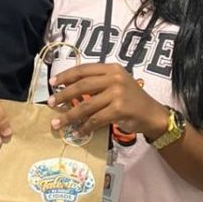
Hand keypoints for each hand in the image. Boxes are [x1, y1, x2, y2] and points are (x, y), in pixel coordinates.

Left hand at [49, 63, 167, 140]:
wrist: (152, 114)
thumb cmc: (132, 100)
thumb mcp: (116, 85)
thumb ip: (97, 84)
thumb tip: (68, 92)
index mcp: (111, 68)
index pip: (84, 70)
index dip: (66, 76)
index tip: (52, 82)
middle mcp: (114, 78)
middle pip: (81, 86)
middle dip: (63, 95)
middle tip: (50, 103)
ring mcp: (117, 93)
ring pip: (85, 105)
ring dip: (69, 116)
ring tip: (57, 123)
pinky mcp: (119, 109)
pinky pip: (95, 119)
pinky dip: (84, 127)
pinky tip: (77, 132)